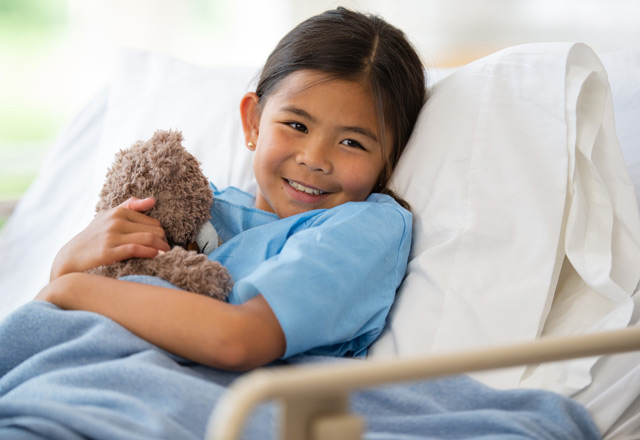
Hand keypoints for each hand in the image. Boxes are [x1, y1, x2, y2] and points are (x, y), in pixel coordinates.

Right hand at [50, 197, 170, 280]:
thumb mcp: (108, 216)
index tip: (164, 242)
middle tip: (167, 250)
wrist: (71, 257)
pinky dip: (150, 253)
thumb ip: (130, 206)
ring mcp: (111, 236)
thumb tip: (153, 200)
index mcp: (119, 212)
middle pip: (154, 230)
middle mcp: (116, 221)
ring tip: (165, 255)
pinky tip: (155, 257)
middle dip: (164, 241)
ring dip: (161, 248)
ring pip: (148, 238)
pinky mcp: (108, 252)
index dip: (162, 233)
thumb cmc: (94, 237)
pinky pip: (136, 249)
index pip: (153, 222)